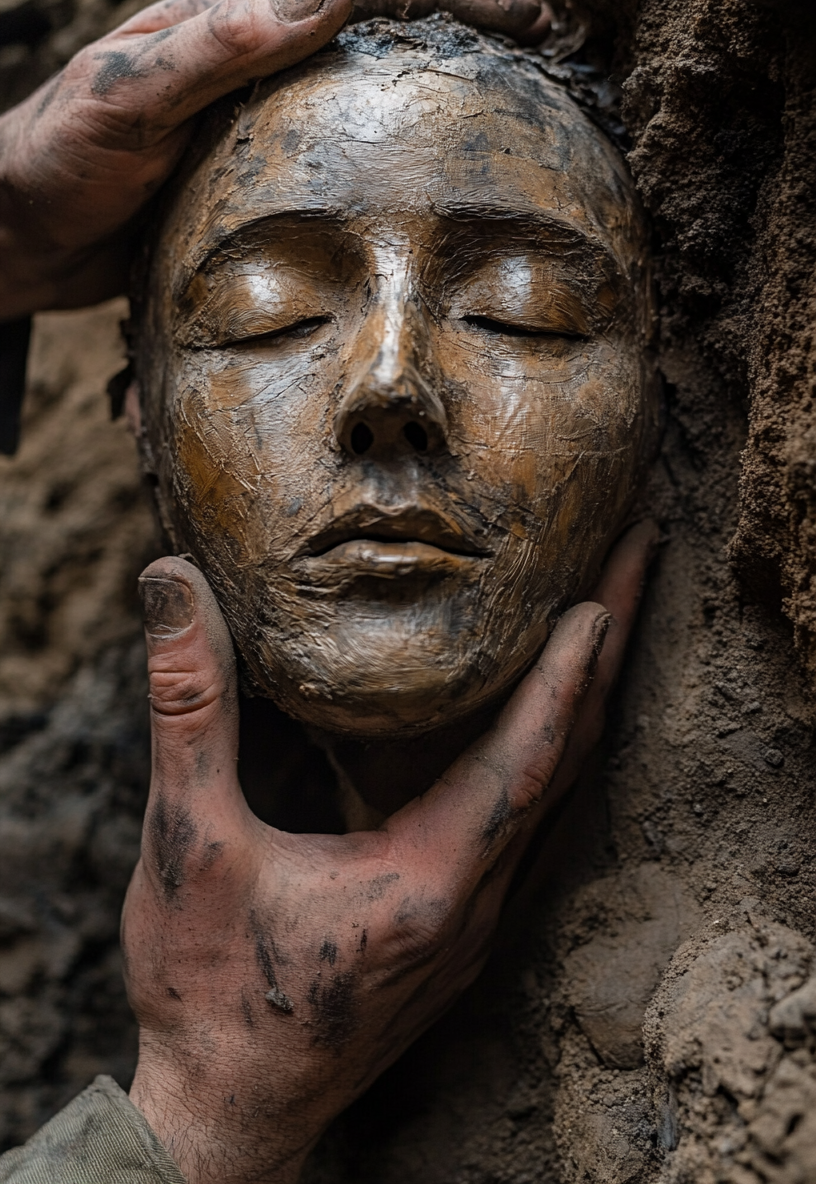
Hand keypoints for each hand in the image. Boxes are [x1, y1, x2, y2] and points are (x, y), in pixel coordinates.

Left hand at [0, 0, 546, 319]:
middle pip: (374, 25)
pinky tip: (426, 172)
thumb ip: (217, 48)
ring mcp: (254, 110)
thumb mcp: (129, 99)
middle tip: (541, 40)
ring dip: (435, 82)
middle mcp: (251, 55)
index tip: (517, 6)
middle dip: (460, 25)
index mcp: (229, 20)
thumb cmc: (57, 161)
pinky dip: (394, 145)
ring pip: (363, 85)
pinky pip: (340, 145)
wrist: (14, 231)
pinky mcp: (252, 164)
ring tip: (507, 98)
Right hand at [122, 521, 655, 1183]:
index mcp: (426, 882)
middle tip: (637, 558)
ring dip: (587, 702)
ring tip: (610, 618)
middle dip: (607, 656)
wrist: (226, 1116)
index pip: (525, 758)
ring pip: (558, 796)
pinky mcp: (457, 933)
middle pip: (567, 763)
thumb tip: (173, 586)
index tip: (602, 587)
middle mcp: (474, 905)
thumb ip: (188, 709)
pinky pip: (531, 827)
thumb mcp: (187, 843)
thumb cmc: (207, 995)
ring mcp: (475, 925)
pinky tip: (545, 724)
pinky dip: (552, 754)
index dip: (568, 668)